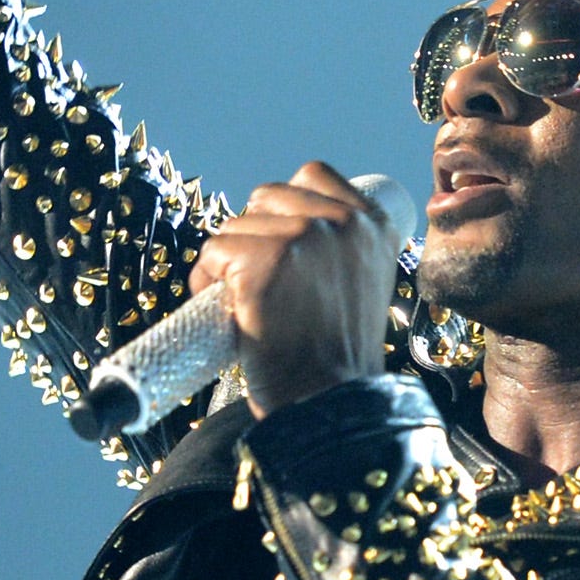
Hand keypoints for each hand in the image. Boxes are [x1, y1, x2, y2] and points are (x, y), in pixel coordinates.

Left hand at [190, 164, 398, 416]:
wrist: (331, 403)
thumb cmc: (339, 357)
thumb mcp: (365, 283)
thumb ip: (343, 247)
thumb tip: (292, 224)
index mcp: (373, 224)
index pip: (313, 175)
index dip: (286, 205)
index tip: (280, 243)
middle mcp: (342, 223)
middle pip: (267, 196)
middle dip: (252, 233)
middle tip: (256, 279)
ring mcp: (303, 238)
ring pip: (236, 226)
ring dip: (227, 261)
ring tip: (242, 302)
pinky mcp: (264, 262)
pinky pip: (214, 252)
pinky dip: (206, 280)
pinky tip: (226, 310)